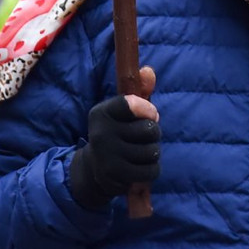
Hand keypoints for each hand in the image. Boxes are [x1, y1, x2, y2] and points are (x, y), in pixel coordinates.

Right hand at [68, 66, 159, 208]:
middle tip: (143, 137)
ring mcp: (108, 157)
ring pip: (152, 151)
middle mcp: (101, 134)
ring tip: (140, 152)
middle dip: (153, 133)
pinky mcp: (117, 176)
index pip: (131, 103)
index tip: (149, 114)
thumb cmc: (116, 133)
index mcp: (101, 113)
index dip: (147, 109)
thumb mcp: (123, 111)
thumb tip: (149, 71)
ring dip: (152, 153)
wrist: (95, 168)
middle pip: (150, 130)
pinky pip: (151, 170)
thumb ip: (139, 89)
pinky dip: (151, 169)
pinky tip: (139, 167)